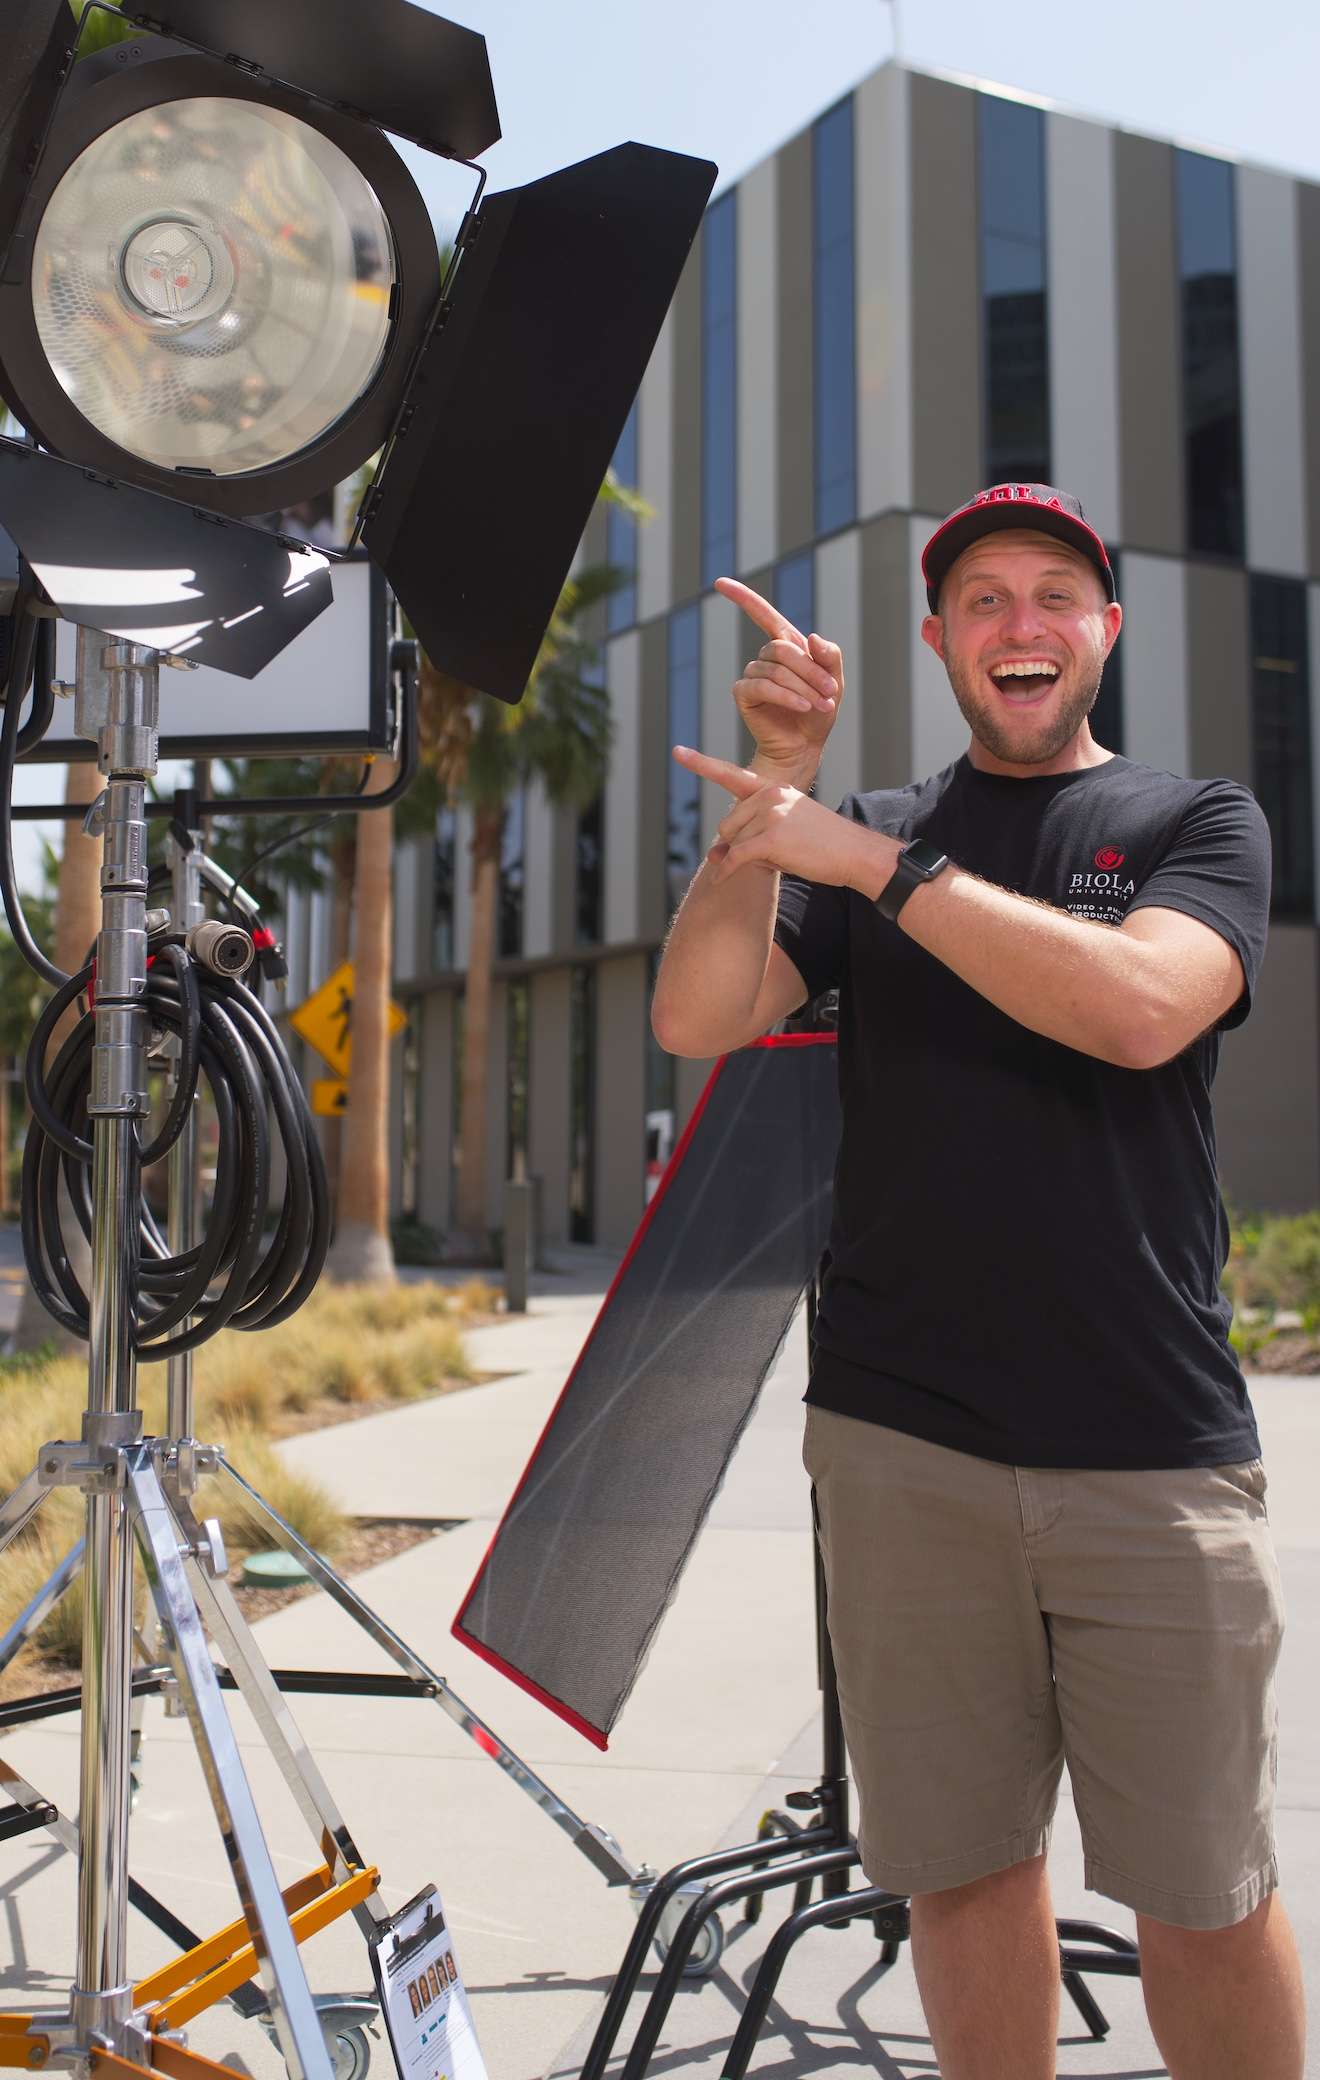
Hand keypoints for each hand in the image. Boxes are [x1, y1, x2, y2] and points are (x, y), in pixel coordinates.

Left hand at [672, 746, 888, 887]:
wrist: (855, 853)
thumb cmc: (823, 844)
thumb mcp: (785, 832)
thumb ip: (748, 837)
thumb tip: (712, 855)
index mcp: (774, 786)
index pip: (731, 775)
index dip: (701, 764)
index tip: (678, 752)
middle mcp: (770, 795)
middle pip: (729, 825)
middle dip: (742, 844)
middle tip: (777, 850)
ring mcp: (770, 815)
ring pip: (734, 843)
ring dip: (748, 858)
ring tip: (785, 856)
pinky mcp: (770, 839)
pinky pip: (735, 858)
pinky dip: (726, 872)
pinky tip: (721, 881)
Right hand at [714, 577, 842, 788]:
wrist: (806, 745)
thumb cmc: (819, 713)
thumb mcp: (834, 682)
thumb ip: (830, 656)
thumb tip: (811, 638)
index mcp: (787, 646)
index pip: (763, 614)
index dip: (743, 597)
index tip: (719, 582)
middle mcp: (767, 657)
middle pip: (782, 648)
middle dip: (809, 670)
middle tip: (829, 693)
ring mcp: (753, 675)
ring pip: (776, 670)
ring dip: (803, 688)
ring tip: (820, 706)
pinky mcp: (744, 694)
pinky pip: (763, 686)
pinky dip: (786, 696)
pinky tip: (802, 707)